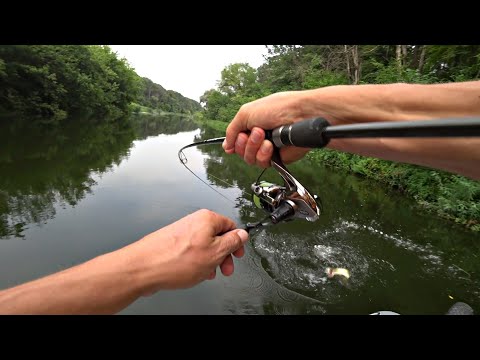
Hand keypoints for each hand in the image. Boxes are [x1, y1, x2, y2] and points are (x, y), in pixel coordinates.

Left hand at [121, 209, 248, 295]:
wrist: (143, 268)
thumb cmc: (175, 261)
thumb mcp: (215, 253)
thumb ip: (232, 243)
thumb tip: (242, 235)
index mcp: (207, 219)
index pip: (231, 226)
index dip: (236, 243)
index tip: (237, 256)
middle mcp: (194, 222)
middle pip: (217, 236)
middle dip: (223, 255)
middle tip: (224, 269)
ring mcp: (182, 232)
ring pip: (204, 246)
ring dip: (209, 261)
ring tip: (206, 274)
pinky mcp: (172, 242)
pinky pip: (191, 250)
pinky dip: (196, 262)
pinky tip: (193, 273)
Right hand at [222, 91, 313, 167]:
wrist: (300, 115)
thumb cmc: (279, 108)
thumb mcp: (245, 113)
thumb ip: (232, 130)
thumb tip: (226, 146)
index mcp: (252, 124)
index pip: (236, 140)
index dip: (235, 141)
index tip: (240, 135)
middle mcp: (260, 137)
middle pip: (241, 151)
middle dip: (246, 143)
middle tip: (257, 132)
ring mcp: (268, 149)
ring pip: (250, 159)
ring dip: (254, 148)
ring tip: (265, 137)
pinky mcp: (277, 158)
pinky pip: (262, 164)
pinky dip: (264, 155)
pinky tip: (271, 146)